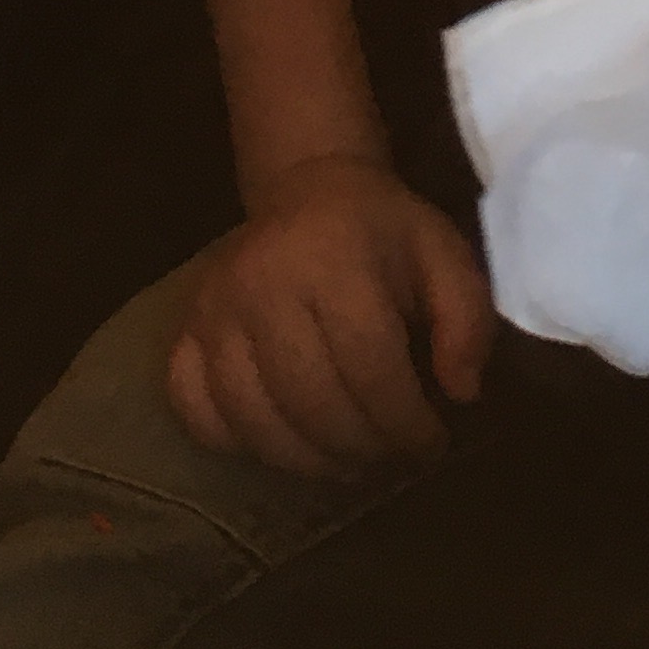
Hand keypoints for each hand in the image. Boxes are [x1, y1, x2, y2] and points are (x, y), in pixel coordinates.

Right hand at [167, 154, 495, 476]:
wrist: (305, 187)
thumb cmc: (381, 231)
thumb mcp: (443, 256)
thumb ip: (466, 322)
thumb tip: (461, 394)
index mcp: (332, 260)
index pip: (369, 366)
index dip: (405, 423)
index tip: (431, 444)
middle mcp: (260, 284)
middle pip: (311, 402)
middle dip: (362, 448)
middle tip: (391, 456)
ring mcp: (212, 311)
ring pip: (253, 420)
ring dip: (308, 460)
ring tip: (348, 460)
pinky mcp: (182, 330)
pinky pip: (195, 409)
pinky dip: (236, 443)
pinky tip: (283, 441)